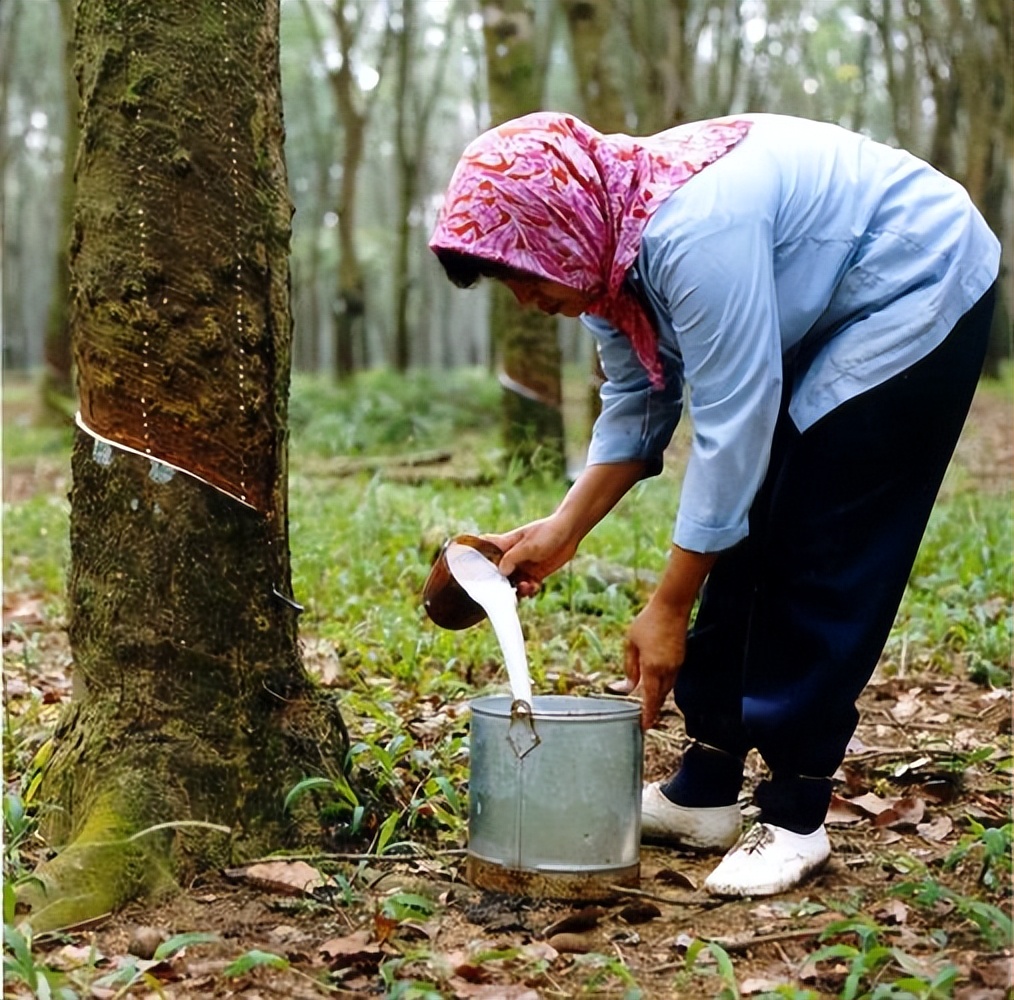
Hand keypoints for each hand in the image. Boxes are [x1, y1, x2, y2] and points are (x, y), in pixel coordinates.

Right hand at [484, 514, 578, 598]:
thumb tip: (500, 572)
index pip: (486, 546)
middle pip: (498, 572)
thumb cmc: (547, 532)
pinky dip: (530, 590)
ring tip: (526, 588)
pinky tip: (535, 587)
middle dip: (500, 583)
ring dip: (517, 589)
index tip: (472, 569)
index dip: (476, 555)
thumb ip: (512, 558)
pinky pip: (528, 586)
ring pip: (513, 583)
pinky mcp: (536, 573)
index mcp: (506, 544)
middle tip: (505, 589)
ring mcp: (524, 565)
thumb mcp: (528, 546)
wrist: (570, 533)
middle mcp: (513, 556)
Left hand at [624, 597, 689, 730]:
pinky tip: (656, 686)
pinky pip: (671, 679)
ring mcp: (676, 665)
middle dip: (653, 709)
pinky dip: (663, 686)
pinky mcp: (680, 659)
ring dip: (658, 698)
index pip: (649, 698)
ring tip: (649, 707)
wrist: (671, 607)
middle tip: (645, 721)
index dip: (647, 714)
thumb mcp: (631, 643)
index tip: (644, 727)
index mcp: (652, 667)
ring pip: (667, 689)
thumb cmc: (648, 622)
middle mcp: (667, 670)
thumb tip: (629, 685)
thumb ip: (630, 666)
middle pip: (660, 696)